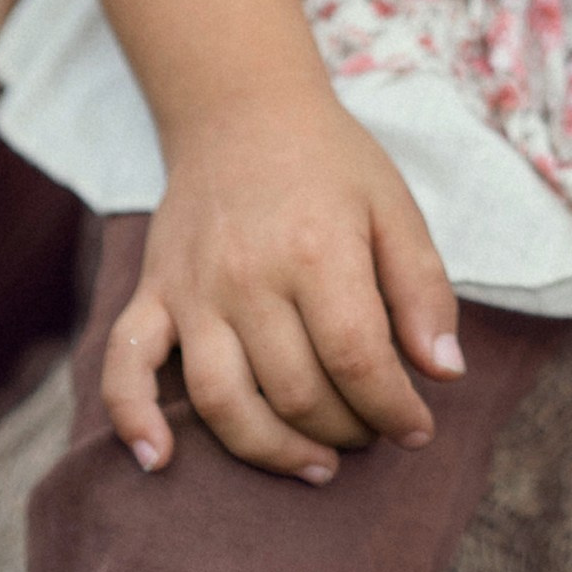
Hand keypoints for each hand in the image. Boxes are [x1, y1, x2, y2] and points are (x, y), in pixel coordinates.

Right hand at [102, 82, 464, 480]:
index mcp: (317, 250)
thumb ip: (424, 290)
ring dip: (271, 451)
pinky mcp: (152, 293)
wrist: (242, 107)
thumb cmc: (329, 163)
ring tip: (316, 464)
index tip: (418, 429)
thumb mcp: (394, 208)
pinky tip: (161, 461)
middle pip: (297, 391)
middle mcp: (248, 275)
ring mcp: (192, 288)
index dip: (394, 408)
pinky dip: (133, 419)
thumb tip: (445, 374)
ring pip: (222, 401)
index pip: (358, 360)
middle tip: (371, 434)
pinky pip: (125, 365)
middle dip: (346, 430)